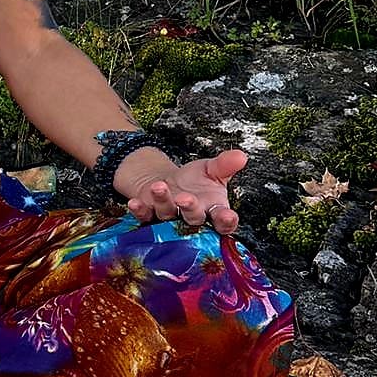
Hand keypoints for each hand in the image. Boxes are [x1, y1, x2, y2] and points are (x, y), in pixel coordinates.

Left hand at [123, 148, 244, 235]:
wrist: (170, 182)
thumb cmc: (197, 181)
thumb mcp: (212, 169)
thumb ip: (225, 165)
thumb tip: (242, 156)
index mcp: (213, 210)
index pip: (223, 220)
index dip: (226, 220)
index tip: (228, 215)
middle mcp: (192, 218)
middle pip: (193, 218)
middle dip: (189, 209)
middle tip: (184, 198)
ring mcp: (170, 218)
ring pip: (167, 214)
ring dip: (163, 201)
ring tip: (158, 186)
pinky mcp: (150, 215)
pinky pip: (144, 215)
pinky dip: (139, 210)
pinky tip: (134, 202)